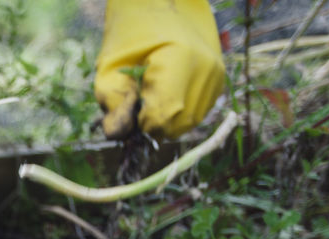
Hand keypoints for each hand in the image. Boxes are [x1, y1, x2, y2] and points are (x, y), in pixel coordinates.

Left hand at [95, 0, 225, 139]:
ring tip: (150, 98)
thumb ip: (113, 103)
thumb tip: (119, 136)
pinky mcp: (218, 81)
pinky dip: (178, 114)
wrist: (163, 5)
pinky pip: (197, 113)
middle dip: (155, 126)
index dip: (143, 124)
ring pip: (191, 122)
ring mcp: (217, 75)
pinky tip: (164, 95)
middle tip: (138, 108)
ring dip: (167, 122)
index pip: (166, 115)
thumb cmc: (130, 34)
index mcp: (182, 60)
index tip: (131, 111)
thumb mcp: (110, 66)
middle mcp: (207, 69)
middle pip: (180, 123)